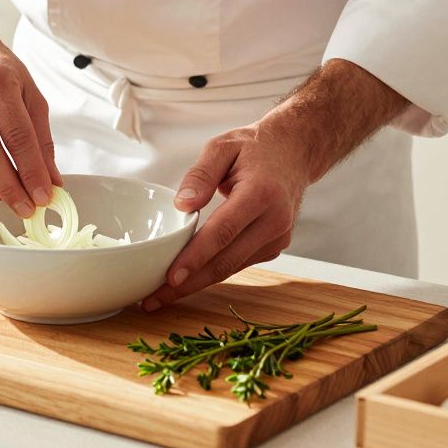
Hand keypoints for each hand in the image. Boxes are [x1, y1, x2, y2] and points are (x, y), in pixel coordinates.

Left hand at [142, 116, 305, 310]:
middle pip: (226, 261)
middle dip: (188, 284)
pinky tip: (188, 279)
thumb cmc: (255, 148)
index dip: (195, 258)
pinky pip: (239, 263)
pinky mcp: (275, 246)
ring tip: (162, 295)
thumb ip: (200, 174)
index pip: (222, 232)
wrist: (294, 153)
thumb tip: (182, 205)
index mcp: (261, 194)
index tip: (170, 278)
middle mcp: (274, 221)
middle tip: (153, 299)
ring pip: (232, 268)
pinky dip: (213, 272)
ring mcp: (278, 237)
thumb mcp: (223, 147)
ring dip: (197, 283)